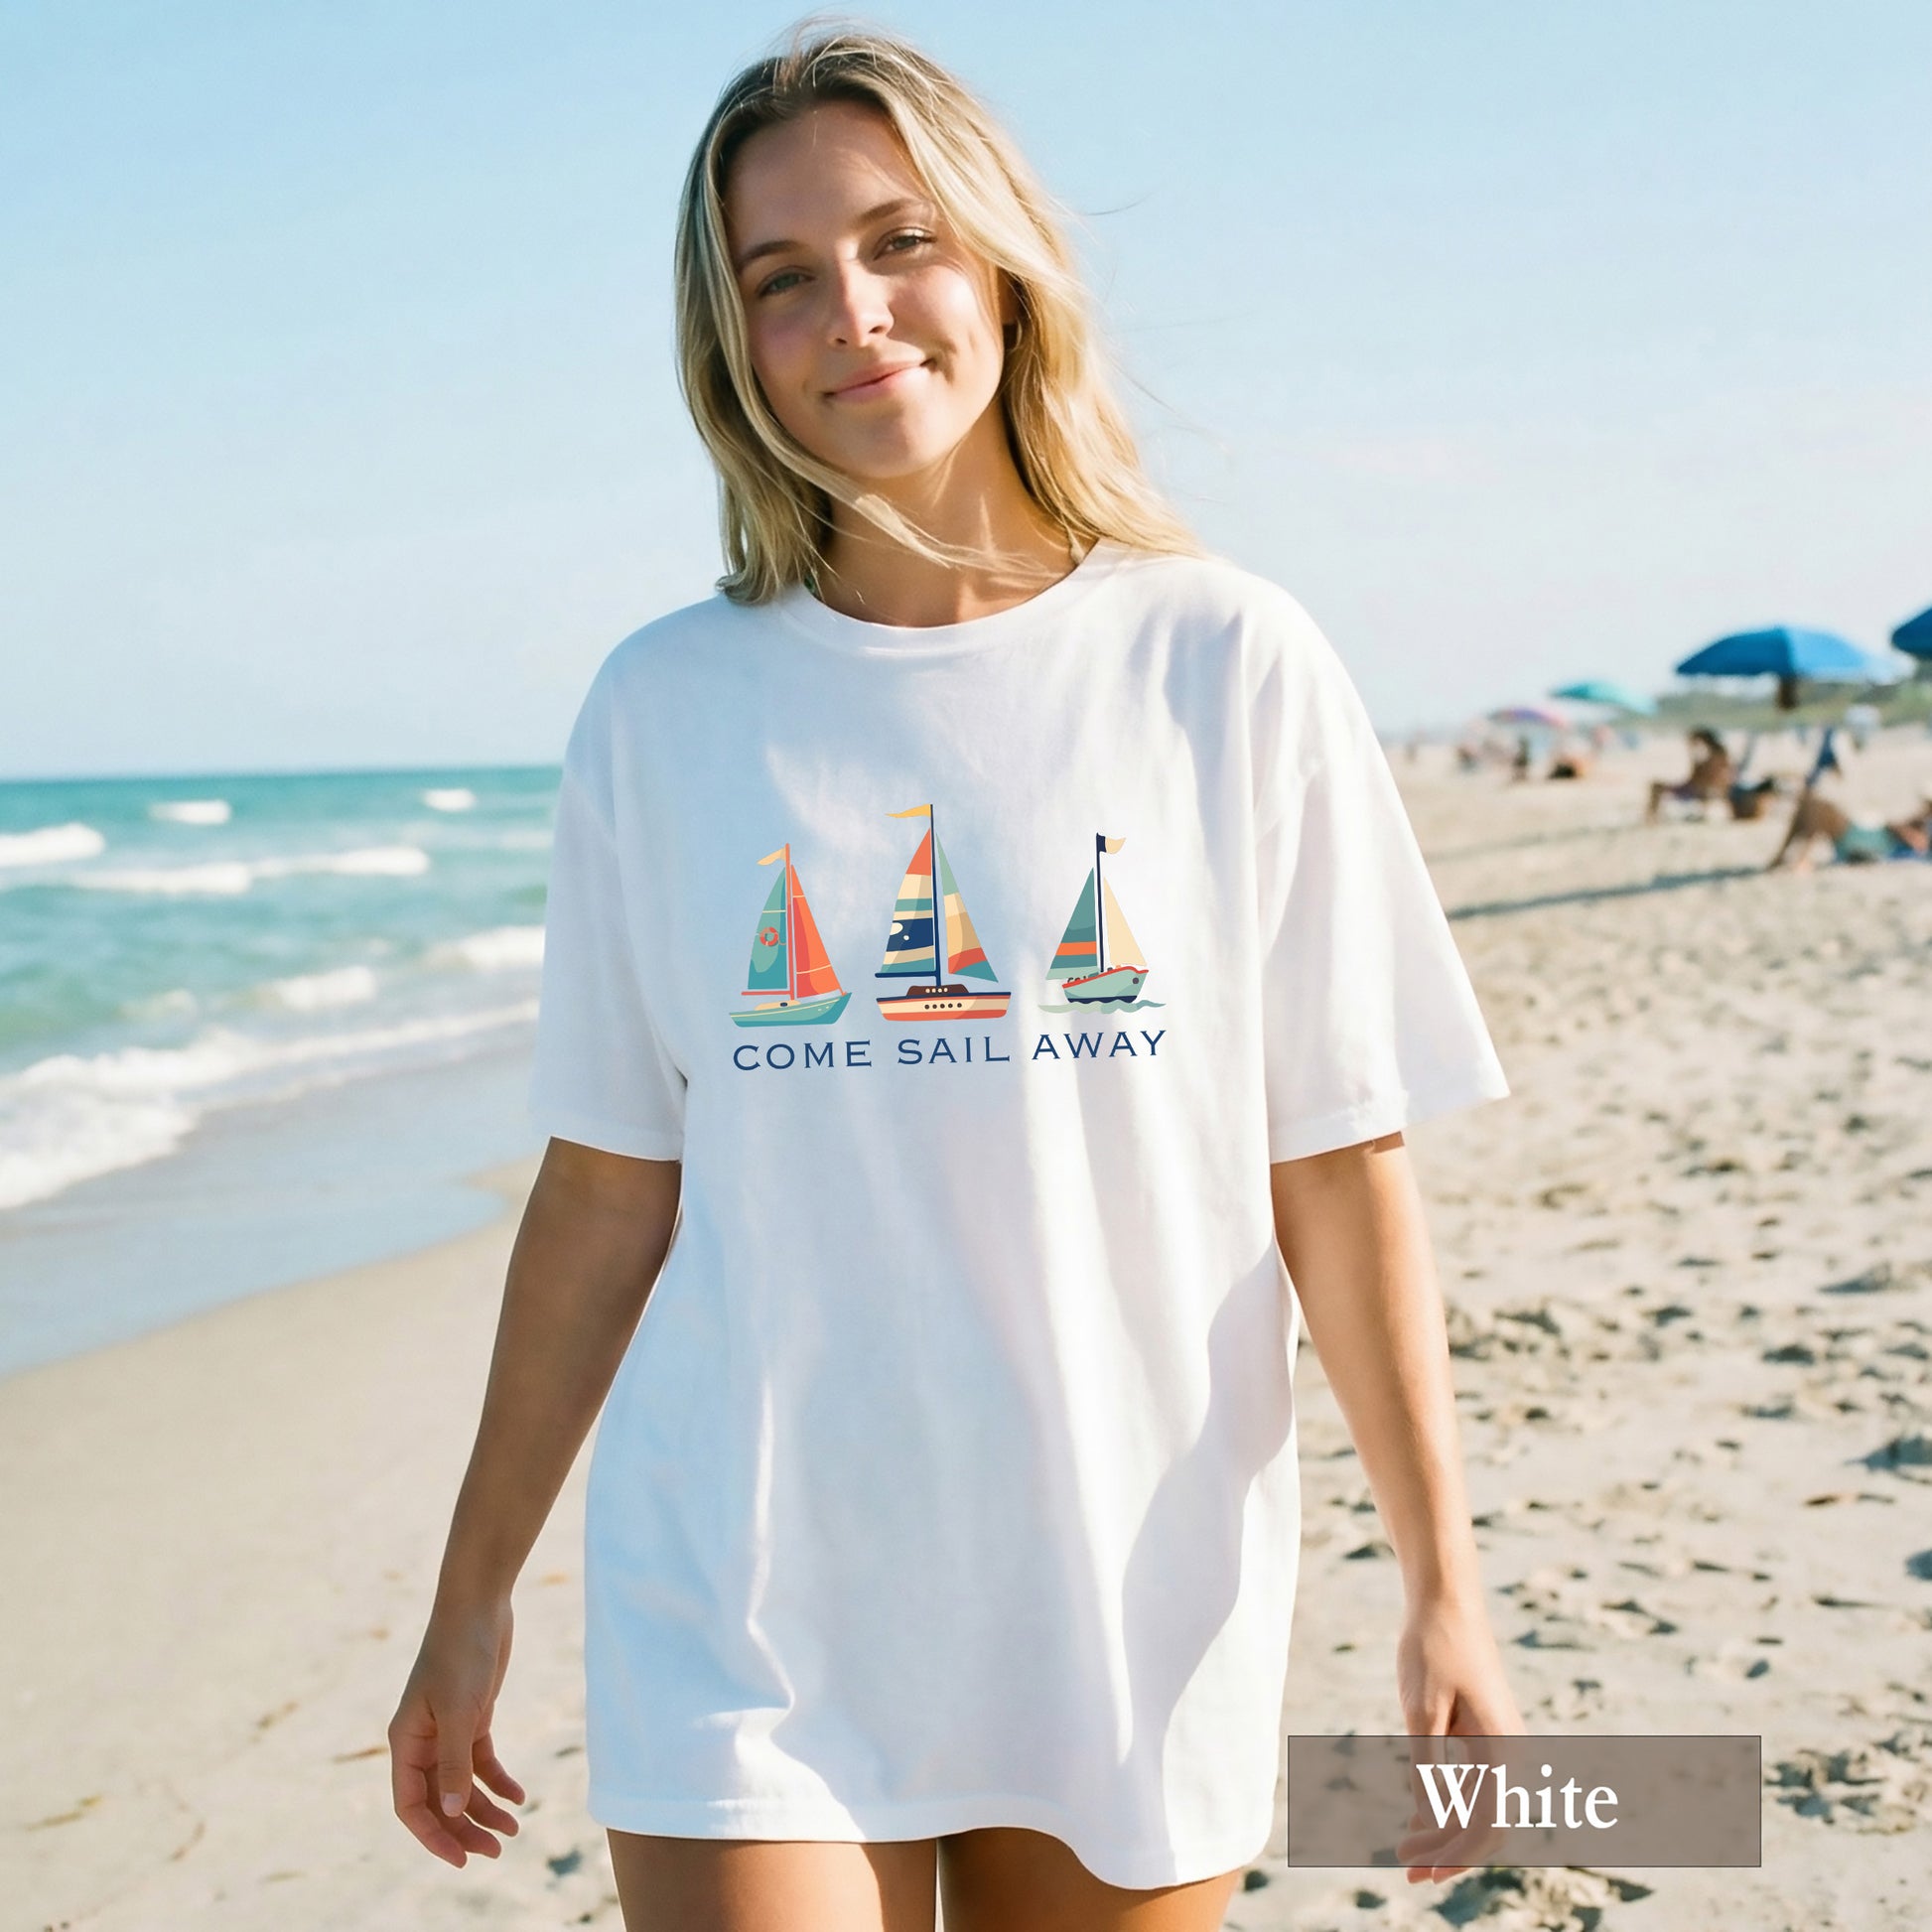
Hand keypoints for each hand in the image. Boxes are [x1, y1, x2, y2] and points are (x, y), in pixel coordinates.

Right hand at [389, 1595, 527, 1866]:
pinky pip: (481, 1761)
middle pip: (439, 1800)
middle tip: (497, 1850)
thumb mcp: (460, 1710)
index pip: (411, 1805)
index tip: (462, 1859)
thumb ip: (454, 1762)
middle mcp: (422, 1741)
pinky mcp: (473, 1717)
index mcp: (406, 1741)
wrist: (480, 1604)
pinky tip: (517, 1796)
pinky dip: (497, 1780)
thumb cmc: (461, 1653)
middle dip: (464, 1829)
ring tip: (514, 1829)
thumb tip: (451, 1813)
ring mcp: (448, 1730)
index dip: (433, 1836)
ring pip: (461, 1784)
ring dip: (484, 1808)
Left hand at [1393, 1592, 1524, 1885]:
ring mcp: (1503, 1744)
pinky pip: (1474, 1784)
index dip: (1453, 1855)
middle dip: (1449, 1852)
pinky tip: (1420, 1821)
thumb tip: (1432, 1822)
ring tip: (1408, 1855)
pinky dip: (1449, 1805)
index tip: (1419, 1871)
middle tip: (1407, 1873)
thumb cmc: (1431, 1650)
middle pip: (1486, 1823)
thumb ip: (1428, 1769)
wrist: (1446, 1602)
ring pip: (1479, 1806)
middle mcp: (1511, 1752)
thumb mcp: (1421, 1713)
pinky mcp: (1489, 1734)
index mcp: (1502, 1750)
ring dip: (1446, 1832)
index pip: (1485, 1825)